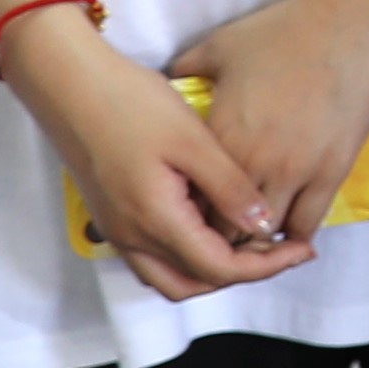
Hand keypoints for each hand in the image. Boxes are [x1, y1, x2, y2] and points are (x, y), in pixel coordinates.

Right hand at [16, 16, 312, 302]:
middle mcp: (131, 236)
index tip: (300, 249)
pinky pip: (154, 257)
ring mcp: (117, 230)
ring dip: (213, 269)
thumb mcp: (192, 141)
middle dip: (242, 273)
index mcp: (154, 220)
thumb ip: (229, 189)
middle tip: (281, 249)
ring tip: (252, 240)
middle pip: (194, 283)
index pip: (219, 268)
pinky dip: (188, 255)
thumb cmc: (129, 103)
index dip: (265, 265)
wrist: (68, 84)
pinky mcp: (113, 216)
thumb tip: (264, 226)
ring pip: (171, 276)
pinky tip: (214, 226)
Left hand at [175, 0, 368, 249]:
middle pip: (224, 228)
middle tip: (222, 231)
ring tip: (257, 232)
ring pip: (265, 233)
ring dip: (259, 238)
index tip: (192, 213)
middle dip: (220, 235)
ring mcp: (294, 170)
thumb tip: (169, 79)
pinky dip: (295, 234)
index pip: (190, 200)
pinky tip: (290, 231)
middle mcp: (252, 162)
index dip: (188, 213)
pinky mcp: (331, 171)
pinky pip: (308, 223)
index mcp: (219, 135)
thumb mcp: (220, 46)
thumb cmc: (284, 30)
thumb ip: (186, 69)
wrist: (349, 21)